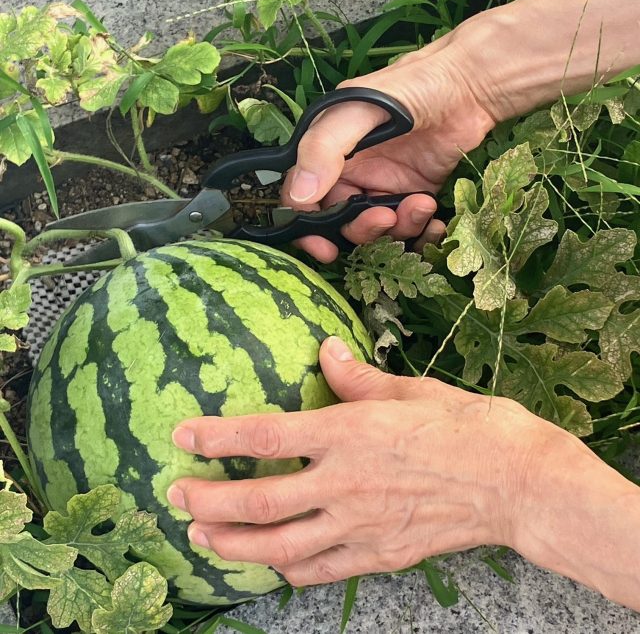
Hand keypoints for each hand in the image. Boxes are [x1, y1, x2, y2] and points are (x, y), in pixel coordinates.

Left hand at [167, 337, 548, 585]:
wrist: (515, 481)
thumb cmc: (466, 425)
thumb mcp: (408, 390)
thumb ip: (357, 376)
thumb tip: (326, 349)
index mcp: (348, 432)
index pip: (264, 437)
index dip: (216, 438)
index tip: (183, 437)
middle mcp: (345, 483)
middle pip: (258, 502)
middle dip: (207, 502)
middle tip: (176, 497)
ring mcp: (360, 525)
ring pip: (279, 546)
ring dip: (233, 545)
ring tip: (201, 538)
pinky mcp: (379, 555)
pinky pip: (320, 570)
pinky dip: (287, 568)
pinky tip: (271, 562)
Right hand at [282, 33, 497, 261]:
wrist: (470, 84)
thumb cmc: (412, 86)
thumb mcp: (360, 110)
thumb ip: (325, 148)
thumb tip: (300, 195)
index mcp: (327, 152)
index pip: (303, 199)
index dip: (307, 229)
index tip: (325, 249)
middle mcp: (351, 173)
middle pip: (341, 223)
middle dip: (362, 230)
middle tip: (386, 219)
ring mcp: (383, 185)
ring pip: (377, 229)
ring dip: (398, 229)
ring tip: (422, 204)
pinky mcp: (414, 194)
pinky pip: (408, 228)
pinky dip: (420, 233)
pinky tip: (435, 221)